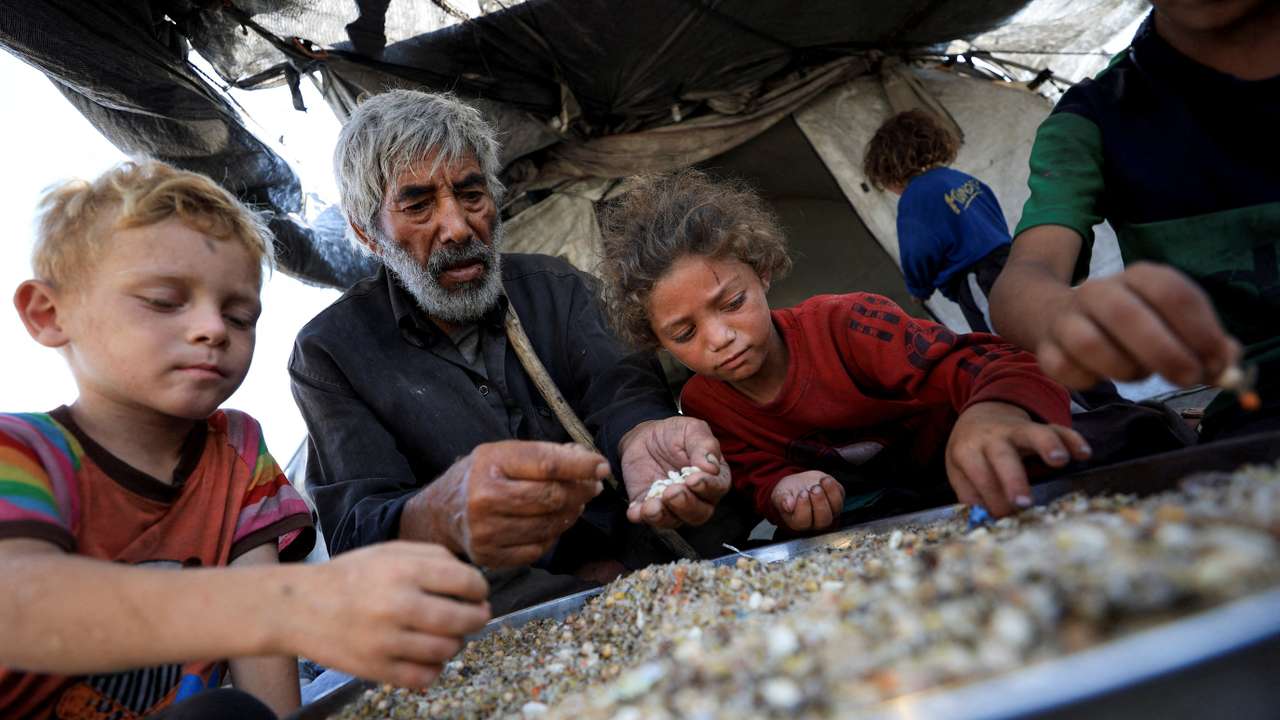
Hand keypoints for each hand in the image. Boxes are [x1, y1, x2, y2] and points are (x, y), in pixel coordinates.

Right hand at [294, 542, 489, 688]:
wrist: (298, 608)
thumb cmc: (350, 576)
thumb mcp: (389, 551)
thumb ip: (433, 557)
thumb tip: (471, 579)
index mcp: (404, 571)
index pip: (467, 582)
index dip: (480, 589)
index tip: (477, 592)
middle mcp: (398, 605)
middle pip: (465, 619)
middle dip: (478, 617)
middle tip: (475, 615)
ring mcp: (387, 641)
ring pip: (449, 650)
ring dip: (456, 642)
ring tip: (447, 634)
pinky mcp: (376, 669)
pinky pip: (425, 676)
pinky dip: (434, 667)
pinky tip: (427, 654)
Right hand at [410, 440, 608, 566]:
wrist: (439, 513)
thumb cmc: (480, 477)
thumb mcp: (503, 453)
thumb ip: (544, 455)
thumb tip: (589, 460)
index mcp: (490, 463)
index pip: (548, 464)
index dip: (582, 466)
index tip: (602, 466)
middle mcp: (484, 498)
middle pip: (552, 497)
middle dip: (581, 491)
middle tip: (592, 487)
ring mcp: (486, 531)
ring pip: (549, 525)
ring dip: (571, 514)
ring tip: (575, 503)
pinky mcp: (489, 556)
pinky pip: (538, 548)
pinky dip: (553, 535)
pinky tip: (552, 523)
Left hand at [620, 417, 730, 527]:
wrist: (645, 437)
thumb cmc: (675, 435)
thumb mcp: (692, 430)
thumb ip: (705, 445)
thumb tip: (711, 466)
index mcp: (713, 478)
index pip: (717, 488)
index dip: (707, 487)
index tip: (693, 480)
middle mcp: (697, 498)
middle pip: (699, 513)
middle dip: (686, 505)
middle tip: (672, 492)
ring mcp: (673, 506)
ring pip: (674, 520)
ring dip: (664, 516)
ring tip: (653, 505)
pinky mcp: (649, 507)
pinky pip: (646, 519)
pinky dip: (641, 516)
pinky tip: (636, 510)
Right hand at [770, 471, 843, 531]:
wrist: (797, 485)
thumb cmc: (787, 493)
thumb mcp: (780, 494)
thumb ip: (782, 500)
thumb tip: (788, 505)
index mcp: (799, 522)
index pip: (804, 521)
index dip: (804, 508)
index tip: (801, 493)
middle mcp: (816, 521)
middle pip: (823, 519)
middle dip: (820, 503)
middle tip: (814, 488)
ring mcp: (829, 511)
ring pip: (836, 508)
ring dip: (830, 494)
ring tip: (820, 482)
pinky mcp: (836, 500)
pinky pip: (840, 496)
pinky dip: (834, 487)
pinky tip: (825, 480)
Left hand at [945, 401, 1091, 516]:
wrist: (981, 415)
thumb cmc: (971, 452)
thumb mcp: (958, 470)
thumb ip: (971, 494)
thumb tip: (987, 520)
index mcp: (967, 451)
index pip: (981, 478)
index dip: (993, 500)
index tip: (1005, 517)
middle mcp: (991, 438)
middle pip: (1003, 457)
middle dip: (1013, 480)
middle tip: (1023, 503)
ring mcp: (1016, 429)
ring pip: (1032, 433)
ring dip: (1046, 445)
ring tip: (1059, 461)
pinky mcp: (1037, 425)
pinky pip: (1057, 429)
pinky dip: (1071, 439)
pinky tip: (1084, 453)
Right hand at [1036, 262, 1239, 388]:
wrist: (1057, 314)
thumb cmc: (1129, 324)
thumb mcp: (1170, 322)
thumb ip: (1205, 343)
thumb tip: (1228, 364)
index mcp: (1138, 277)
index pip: (1172, 292)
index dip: (1200, 330)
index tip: (1216, 360)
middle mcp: (1099, 290)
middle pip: (1127, 314)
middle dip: (1164, 351)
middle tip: (1188, 378)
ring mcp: (1067, 318)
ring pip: (1089, 342)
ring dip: (1124, 368)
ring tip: (1139, 374)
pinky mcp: (1046, 347)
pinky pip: (1064, 368)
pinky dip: (1088, 380)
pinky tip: (1101, 377)